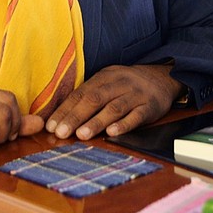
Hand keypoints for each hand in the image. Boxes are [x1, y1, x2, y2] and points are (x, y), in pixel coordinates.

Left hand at [45, 64, 184, 140]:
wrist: (161, 78)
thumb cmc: (126, 85)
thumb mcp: (107, 82)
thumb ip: (88, 96)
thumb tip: (61, 116)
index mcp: (103, 77)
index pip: (80, 94)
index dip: (65, 110)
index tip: (51, 126)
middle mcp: (118, 83)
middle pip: (94, 99)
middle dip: (76, 117)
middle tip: (61, 133)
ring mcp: (135, 94)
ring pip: (114, 108)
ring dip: (97, 122)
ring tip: (82, 135)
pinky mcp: (150, 106)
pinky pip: (136, 116)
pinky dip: (124, 125)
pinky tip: (112, 133)